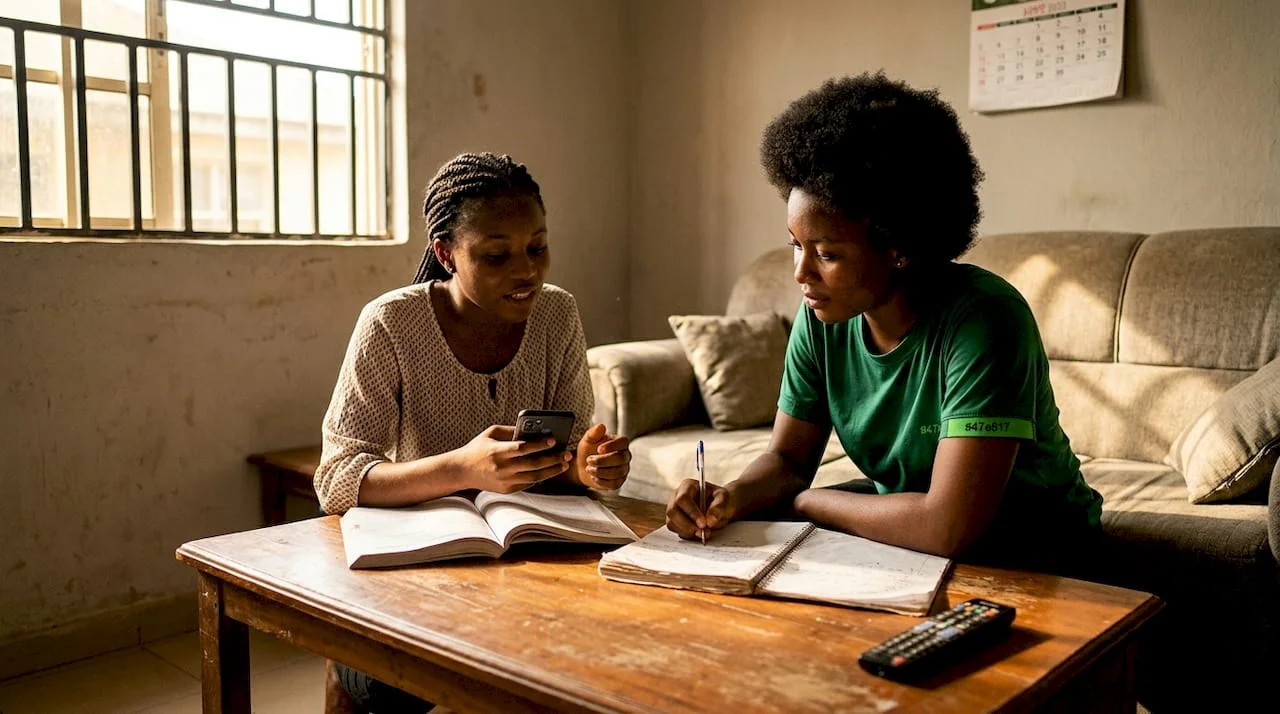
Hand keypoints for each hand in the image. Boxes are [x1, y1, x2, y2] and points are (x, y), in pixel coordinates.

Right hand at [456, 425, 571, 493]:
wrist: (462, 471)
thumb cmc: (478, 448)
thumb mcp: (491, 433)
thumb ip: (511, 430)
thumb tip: (533, 429)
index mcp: (497, 451)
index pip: (522, 448)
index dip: (539, 444)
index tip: (553, 440)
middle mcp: (502, 468)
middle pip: (533, 464)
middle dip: (552, 459)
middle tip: (567, 453)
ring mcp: (505, 481)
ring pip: (534, 477)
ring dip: (551, 470)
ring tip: (563, 463)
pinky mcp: (507, 490)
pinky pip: (528, 483)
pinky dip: (540, 477)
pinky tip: (550, 470)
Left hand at [574, 424, 630, 490]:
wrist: (582, 466)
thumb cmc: (588, 450)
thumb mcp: (588, 440)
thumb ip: (593, 433)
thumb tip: (601, 426)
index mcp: (620, 442)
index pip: (623, 442)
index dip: (612, 446)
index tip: (599, 449)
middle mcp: (625, 456)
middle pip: (620, 458)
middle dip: (602, 460)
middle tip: (589, 460)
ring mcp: (623, 469)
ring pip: (617, 472)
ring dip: (600, 471)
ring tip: (589, 468)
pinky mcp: (619, 481)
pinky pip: (614, 484)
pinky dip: (602, 481)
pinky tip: (594, 476)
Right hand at [666, 478, 735, 540]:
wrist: (721, 508)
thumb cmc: (721, 500)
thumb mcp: (725, 500)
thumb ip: (719, 508)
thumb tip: (710, 521)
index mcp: (688, 485)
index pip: (683, 499)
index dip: (691, 512)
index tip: (703, 524)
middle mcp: (677, 496)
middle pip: (672, 511)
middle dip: (687, 525)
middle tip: (702, 532)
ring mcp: (674, 508)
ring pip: (671, 522)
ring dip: (686, 531)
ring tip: (703, 533)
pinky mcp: (674, 520)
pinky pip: (674, 529)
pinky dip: (685, 534)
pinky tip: (697, 533)